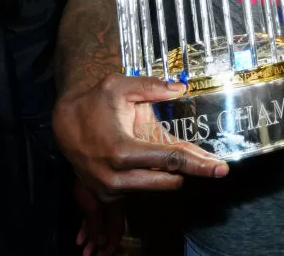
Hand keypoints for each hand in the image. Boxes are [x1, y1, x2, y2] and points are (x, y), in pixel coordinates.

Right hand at [52, 74, 227, 201]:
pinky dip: (155, 176)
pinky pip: (142, 188)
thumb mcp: (120, 86)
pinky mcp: (108, 197)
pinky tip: (162, 164)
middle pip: (169, 180)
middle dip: (190, 169)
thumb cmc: (93, 102)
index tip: (221, 169)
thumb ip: (152, 87)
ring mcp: (111, 191)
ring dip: (171, 173)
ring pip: (157, 186)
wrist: (62, 124)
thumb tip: (181, 88)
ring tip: (184, 158)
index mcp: (122, 151)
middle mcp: (116, 178)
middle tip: (211, 162)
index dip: (199, 164)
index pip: (169, 160)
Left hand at [74, 180, 125, 255]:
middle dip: (102, 245)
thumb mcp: (92, 206)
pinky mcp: (92, 200)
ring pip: (99, 225)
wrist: (82, 162)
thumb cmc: (88, 182)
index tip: (105, 255)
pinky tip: (79, 238)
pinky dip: (86, 230)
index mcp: (115, 207)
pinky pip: (91, 219)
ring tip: (85, 252)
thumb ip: (98, 223)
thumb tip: (103, 242)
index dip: (112, 245)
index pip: (117, 230)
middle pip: (109, 230)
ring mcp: (102, 203)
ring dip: (93, 240)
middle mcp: (111, 206)